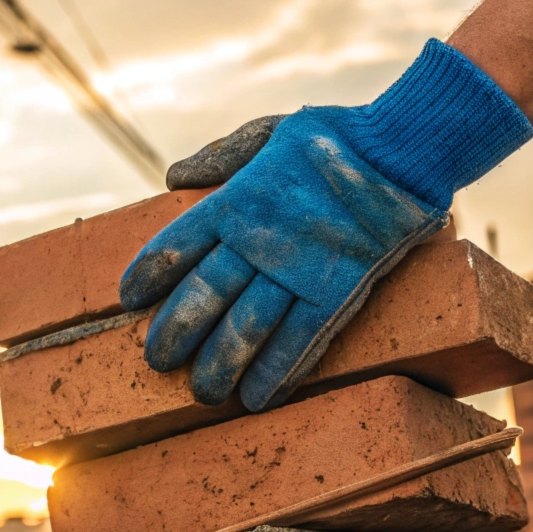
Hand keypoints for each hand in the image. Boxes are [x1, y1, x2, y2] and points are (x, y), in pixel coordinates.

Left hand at [120, 40, 532, 410]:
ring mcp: (297, 271)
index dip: (149, 275)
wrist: (402, 149)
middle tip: (157, 363)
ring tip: (202, 394)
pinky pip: (300, 341)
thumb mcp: (269, 131)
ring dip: (220, 365)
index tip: (130, 301)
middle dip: (176, 333)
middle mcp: (259, 240)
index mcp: (237, 200)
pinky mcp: (336, 293)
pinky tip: (256, 399)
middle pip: (204, 296)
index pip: (176, 245)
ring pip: (245, 328)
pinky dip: (276, 373)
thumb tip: (171, 176)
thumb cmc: (334, 137)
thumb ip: (222, 156)